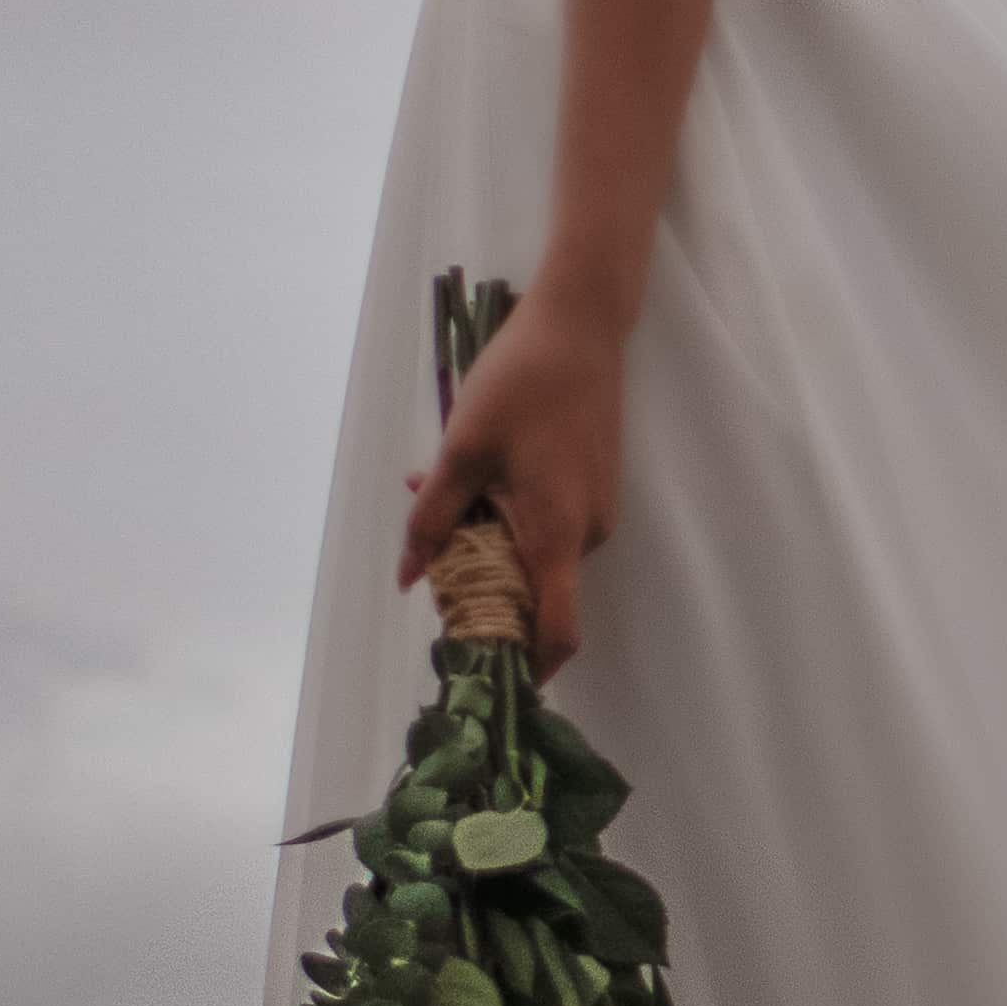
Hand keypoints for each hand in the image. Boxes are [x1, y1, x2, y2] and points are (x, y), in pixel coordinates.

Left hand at [393, 275, 635, 668]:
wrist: (580, 323)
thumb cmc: (520, 384)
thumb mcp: (462, 451)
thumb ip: (433, 520)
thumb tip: (410, 578)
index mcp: (558, 535)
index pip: (557, 632)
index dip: (530, 669)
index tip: (494, 682)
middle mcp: (587, 534)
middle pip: (536, 592)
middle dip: (483, 585)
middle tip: (431, 552)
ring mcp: (596, 509)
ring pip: (537, 551)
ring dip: (489, 540)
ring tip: (441, 487)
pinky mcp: (594, 485)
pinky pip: (548, 523)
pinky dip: (510, 515)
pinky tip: (477, 472)